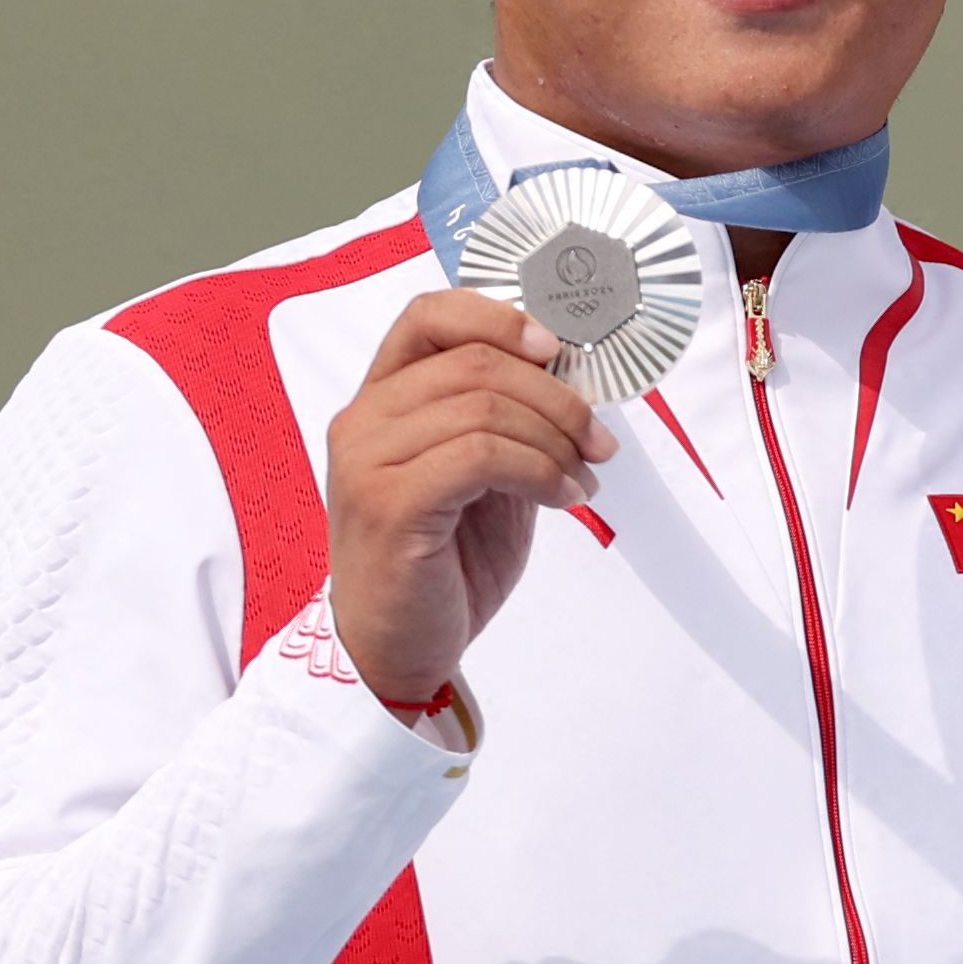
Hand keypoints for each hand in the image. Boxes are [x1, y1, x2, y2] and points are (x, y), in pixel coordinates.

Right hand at [320, 290, 611, 707]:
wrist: (402, 648)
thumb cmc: (447, 560)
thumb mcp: (489, 474)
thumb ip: (510, 419)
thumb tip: (578, 372)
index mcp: (383, 399)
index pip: (428, 315)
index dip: (499, 316)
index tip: (559, 347)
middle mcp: (364, 420)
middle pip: (475, 362)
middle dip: (557, 396)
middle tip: (598, 441)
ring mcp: (367, 462)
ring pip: (484, 407)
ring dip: (556, 441)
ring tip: (582, 479)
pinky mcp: (387, 504)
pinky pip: (481, 456)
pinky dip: (540, 472)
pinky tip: (564, 500)